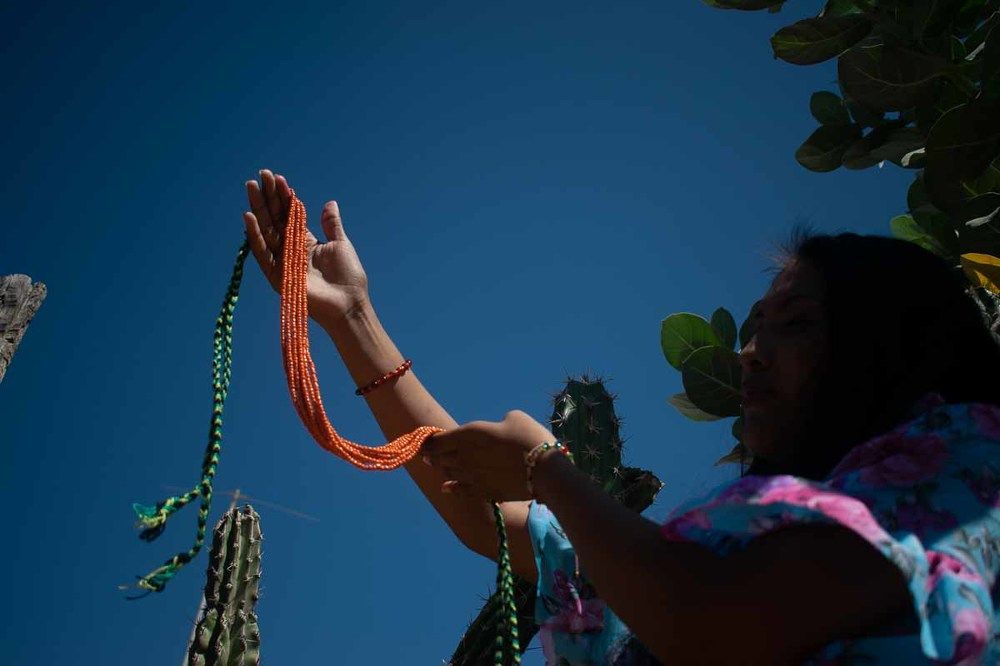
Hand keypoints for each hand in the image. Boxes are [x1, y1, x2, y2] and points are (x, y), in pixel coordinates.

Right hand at [243, 169, 370, 328]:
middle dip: (267, 197)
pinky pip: (262, 254)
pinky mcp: (277, 276)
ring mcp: (282, 262)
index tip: (277, 178)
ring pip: (265, 231)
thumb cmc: (348, 277)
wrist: (349, 304)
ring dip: (258, 209)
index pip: (289, 214)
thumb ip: (331, 224)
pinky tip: (250, 217)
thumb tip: (329, 203)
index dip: (282, 196)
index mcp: (305, 241)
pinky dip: (255, 236)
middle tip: (261, 176)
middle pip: (274, 219)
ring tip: (252, 187)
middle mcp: (290, 250)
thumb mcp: (340, 243)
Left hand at [420, 410, 557, 500]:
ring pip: (449, 473)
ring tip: (437, 465)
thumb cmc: (530, 437)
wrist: (546, 471)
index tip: (424, 440)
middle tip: (426, 454)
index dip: (429, 440)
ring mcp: (472, 476)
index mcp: (470, 434)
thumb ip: (498, 424)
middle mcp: (465, 456)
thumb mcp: (514, 418)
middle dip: (432, 454)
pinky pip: (461, 491)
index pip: (440, 438)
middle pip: (440, 457)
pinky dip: (452, 488)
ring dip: (442, 469)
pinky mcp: (484, 492)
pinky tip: (446, 488)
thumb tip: (497, 431)